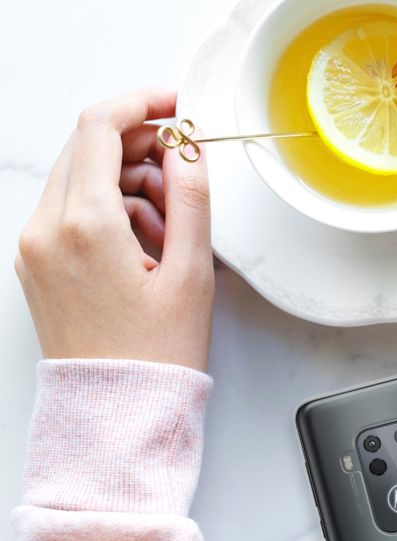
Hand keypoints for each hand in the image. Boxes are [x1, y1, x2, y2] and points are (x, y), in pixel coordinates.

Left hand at [15, 88, 213, 371]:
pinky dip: (110, 209)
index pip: (101, 127)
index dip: (143, 103)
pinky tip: (147, 244)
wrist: (117, 411)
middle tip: (184, 174)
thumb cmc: (155, 355)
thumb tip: (188, 148)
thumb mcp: (191, 272)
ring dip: (129, 182)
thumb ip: (191, 198)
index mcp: (85, 225)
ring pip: (82, 178)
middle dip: (141, 147)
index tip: (176, 105)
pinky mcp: (38, 262)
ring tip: (172, 228)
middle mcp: (47, 229)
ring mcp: (36, 246)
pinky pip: (72, 210)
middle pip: (88, 148)